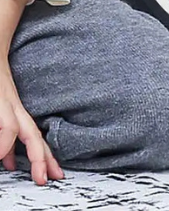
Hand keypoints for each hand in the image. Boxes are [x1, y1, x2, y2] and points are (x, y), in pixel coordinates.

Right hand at [0, 66, 62, 184]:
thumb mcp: (0, 112)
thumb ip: (3, 134)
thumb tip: (8, 160)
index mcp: (14, 111)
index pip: (32, 136)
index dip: (42, 156)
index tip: (51, 174)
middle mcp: (13, 107)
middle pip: (33, 135)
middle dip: (44, 160)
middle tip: (54, 180)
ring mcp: (6, 103)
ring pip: (23, 130)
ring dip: (34, 153)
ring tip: (41, 175)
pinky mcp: (0, 98)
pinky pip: (6, 124)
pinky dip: (5, 141)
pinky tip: (3, 157)